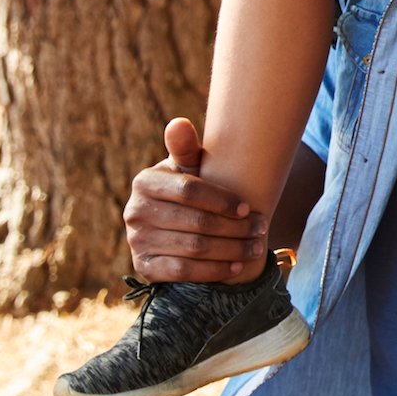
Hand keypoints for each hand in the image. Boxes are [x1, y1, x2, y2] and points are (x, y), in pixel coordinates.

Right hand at [122, 118, 267, 282]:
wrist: (171, 223)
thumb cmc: (186, 187)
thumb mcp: (187, 166)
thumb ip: (186, 147)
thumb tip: (180, 123)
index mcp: (145, 182)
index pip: (189, 191)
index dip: (222, 200)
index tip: (249, 207)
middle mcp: (134, 212)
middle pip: (195, 222)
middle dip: (235, 228)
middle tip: (261, 228)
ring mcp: (136, 241)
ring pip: (193, 248)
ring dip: (231, 250)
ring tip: (256, 247)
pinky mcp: (143, 267)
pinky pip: (183, 272)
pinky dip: (213, 271)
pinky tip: (236, 267)